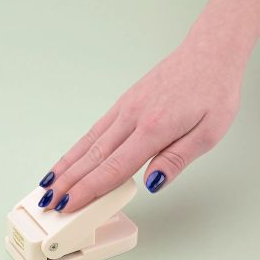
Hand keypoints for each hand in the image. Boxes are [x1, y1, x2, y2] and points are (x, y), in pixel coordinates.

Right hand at [37, 37, 243, 212]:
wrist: (208, 54)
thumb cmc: (212, 91)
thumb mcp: (209, 132)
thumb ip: (176, 159)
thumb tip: (151, 183)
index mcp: (153, 129)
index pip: (113, 168)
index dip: (88, 190)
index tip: (68, 205)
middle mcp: (132, 119)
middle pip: (92, 158)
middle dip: (68, 183)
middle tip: (47, 201)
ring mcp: (124, 110)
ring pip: (87, 144)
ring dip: (66, 166)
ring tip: (47, 183)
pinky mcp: (123, 104)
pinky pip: (94, 130)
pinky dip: (77, 147)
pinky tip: (69, 158)